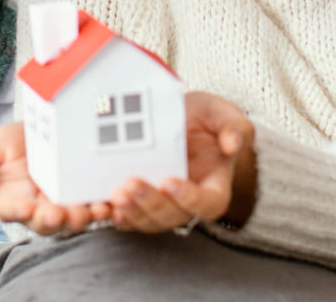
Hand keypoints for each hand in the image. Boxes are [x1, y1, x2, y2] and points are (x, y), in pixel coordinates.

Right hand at [0, 122, 111, 235]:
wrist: (44, 128)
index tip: (32, 209)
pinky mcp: (88, 195)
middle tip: (68, 213)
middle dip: (59, 219)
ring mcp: (65, 204)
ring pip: (75, 218)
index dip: (24, 212)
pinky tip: (114, 200)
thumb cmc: (14, 143)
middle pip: (48, 222)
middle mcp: (39, 209)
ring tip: (96, 208)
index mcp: (11, 202)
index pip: (15, 211)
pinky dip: (106, 205)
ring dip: (86, 217)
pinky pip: (97, 206)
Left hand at [110, 91, 255, 233]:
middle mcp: (186, 203)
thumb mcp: (222, 114)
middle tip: (132, 185)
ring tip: (115, 195)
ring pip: (147, 221)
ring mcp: (161, 205)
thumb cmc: (204, 121)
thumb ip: (235, 127)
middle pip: (171, 216)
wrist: (180, 120)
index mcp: (212, 188)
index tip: (170, 181)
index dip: (188, 198)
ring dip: (130, 212)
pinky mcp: (138, 201)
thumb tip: (233, 143)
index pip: (206, 204)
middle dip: (150, 204)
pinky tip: (99, 205)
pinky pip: (126, 216)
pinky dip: (112, 215)